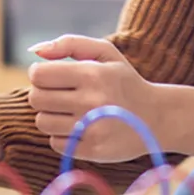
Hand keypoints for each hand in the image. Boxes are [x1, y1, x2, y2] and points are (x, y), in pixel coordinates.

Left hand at [27, 36, 160, 162]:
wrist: (157, 118)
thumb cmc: (124, 82)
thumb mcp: (106, 53)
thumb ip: (70, 44)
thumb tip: (36, 50)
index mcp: (92, 74)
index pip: (39, 75)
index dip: (40, 74)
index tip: (52, 77)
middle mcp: (91, 101)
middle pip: (36, 99)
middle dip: (43, 95)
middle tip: (60, 95)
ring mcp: (92, 129)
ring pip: (42, 122)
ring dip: (51, 116)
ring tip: (70, 111)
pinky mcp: (92, 150)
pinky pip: (55, 143)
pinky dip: (62, 136)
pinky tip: (80, 128)